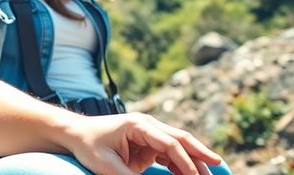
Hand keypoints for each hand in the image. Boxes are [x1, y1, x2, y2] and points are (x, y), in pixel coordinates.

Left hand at [63, 112, 220, 174]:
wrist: (75, 135)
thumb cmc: (88, 146)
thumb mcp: (107, 166)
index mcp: (139, 125)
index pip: (170, 143)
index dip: (185, 161)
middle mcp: (148, 125)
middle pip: (181, 139)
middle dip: (200, 155)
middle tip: (218, 168)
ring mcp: (149, 133)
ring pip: (179, 147)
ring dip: (193, 162)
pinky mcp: (147, 144)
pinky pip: (170, 154)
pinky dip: (181, 165)